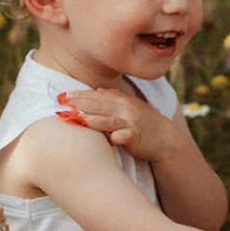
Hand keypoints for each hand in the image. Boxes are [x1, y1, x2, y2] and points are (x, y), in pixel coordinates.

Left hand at [57, 88, 174, 161]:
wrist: (165, 138)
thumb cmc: (144, 123)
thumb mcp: (130, 106)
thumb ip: (114, 98)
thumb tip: (96, 91)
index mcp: (122, 101)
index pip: (98, 96)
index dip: (81, 95)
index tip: (65, 95)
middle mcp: (126, 109)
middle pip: (100, 105)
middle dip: (81, 103)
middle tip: (64, 102)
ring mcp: (131, 123)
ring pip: (110, 120)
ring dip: (95, 119)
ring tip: (80, 119)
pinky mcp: (136, 138)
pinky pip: (126, 136)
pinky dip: (119, 137)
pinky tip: (112, 139)